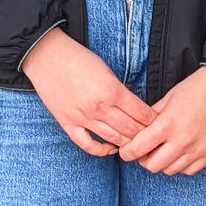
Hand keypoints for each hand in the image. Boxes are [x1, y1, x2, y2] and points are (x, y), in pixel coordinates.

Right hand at [21, 28, 156, 156]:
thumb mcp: (106, 69)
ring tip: (136, 143)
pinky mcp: (68, 123)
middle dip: (144, 135)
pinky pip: (87, 145)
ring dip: (127, 143)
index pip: (142, 114)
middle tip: (152, 137)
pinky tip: (110, 148)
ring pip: (113, 140)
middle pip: (131, 130)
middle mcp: (99, 107)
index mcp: (112, 91)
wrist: (46, 55)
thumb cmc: (78, 57)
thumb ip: (120, 89)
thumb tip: (134, 105)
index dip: (153, 120)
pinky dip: (101, 150)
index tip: (159, 122)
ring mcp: (82, 117)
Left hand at [118, 65, 205, 174]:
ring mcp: (197, 150)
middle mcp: (182, 140)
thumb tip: (135, 131)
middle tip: (144, 149)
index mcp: (168, 124)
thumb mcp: (167, 98)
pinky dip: (179, 165)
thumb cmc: (195, 88)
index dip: (127, 152)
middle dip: (143, 159)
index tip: (126, 150)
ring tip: (163, 148)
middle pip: (151, 165)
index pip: (138, 149)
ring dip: (162, 162)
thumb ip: (150, 117)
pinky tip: (179, 152)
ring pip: (168, 170)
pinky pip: (187, 171)